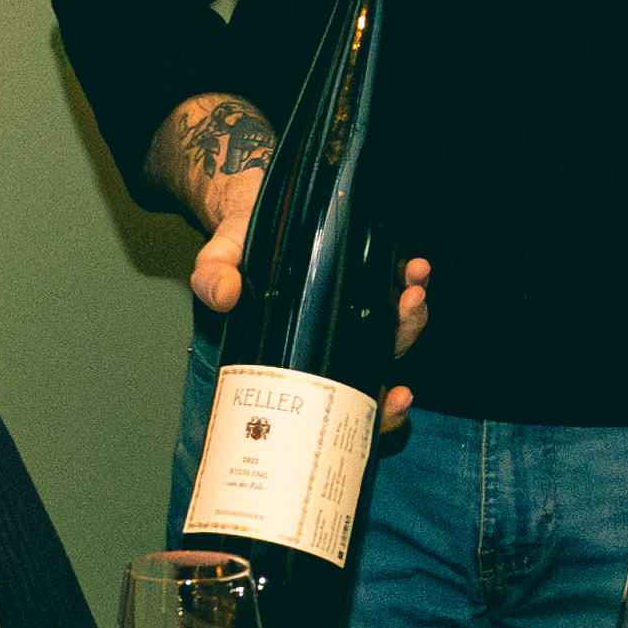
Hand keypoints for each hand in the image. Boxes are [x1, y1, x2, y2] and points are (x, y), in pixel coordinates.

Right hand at [191, 166, 432, 436]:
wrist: (249, 214)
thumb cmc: (234, 254)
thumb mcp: (216, 263)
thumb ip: (213, 278)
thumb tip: (224, 294)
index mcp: (306, 362)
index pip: (346, 405)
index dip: (376, 413)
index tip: (392, 399)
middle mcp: (337, 346)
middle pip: (382, 366)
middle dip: (402, 344)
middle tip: (402, 323)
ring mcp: (356, 315)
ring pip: (398, 332)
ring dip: (412, 316)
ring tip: (412, 290)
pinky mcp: (367, 280)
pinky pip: (398, 288)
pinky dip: (412, 280)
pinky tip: (414, 268)